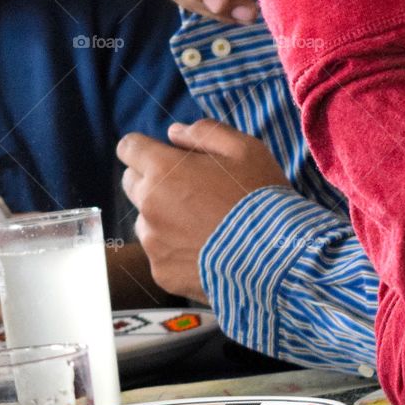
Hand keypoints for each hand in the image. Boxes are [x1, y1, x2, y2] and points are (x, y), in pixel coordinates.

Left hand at [117, 119, 285, 299]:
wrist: (275, 258)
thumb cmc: (260, 197)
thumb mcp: (245, 148)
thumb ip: (204, 133)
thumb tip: (174, 131)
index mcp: (163, 169)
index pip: (128, 148)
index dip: (143, 148)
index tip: (161, 154)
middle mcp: (148, 205)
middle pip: (132, 183)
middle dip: (152, 180)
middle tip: (191, 189)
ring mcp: (152, 242)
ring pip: (146, 220)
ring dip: (164, 217)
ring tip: (204, 224)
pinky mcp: (161, 273)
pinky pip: (160, 254)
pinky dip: (176, 249)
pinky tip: (208, 249)